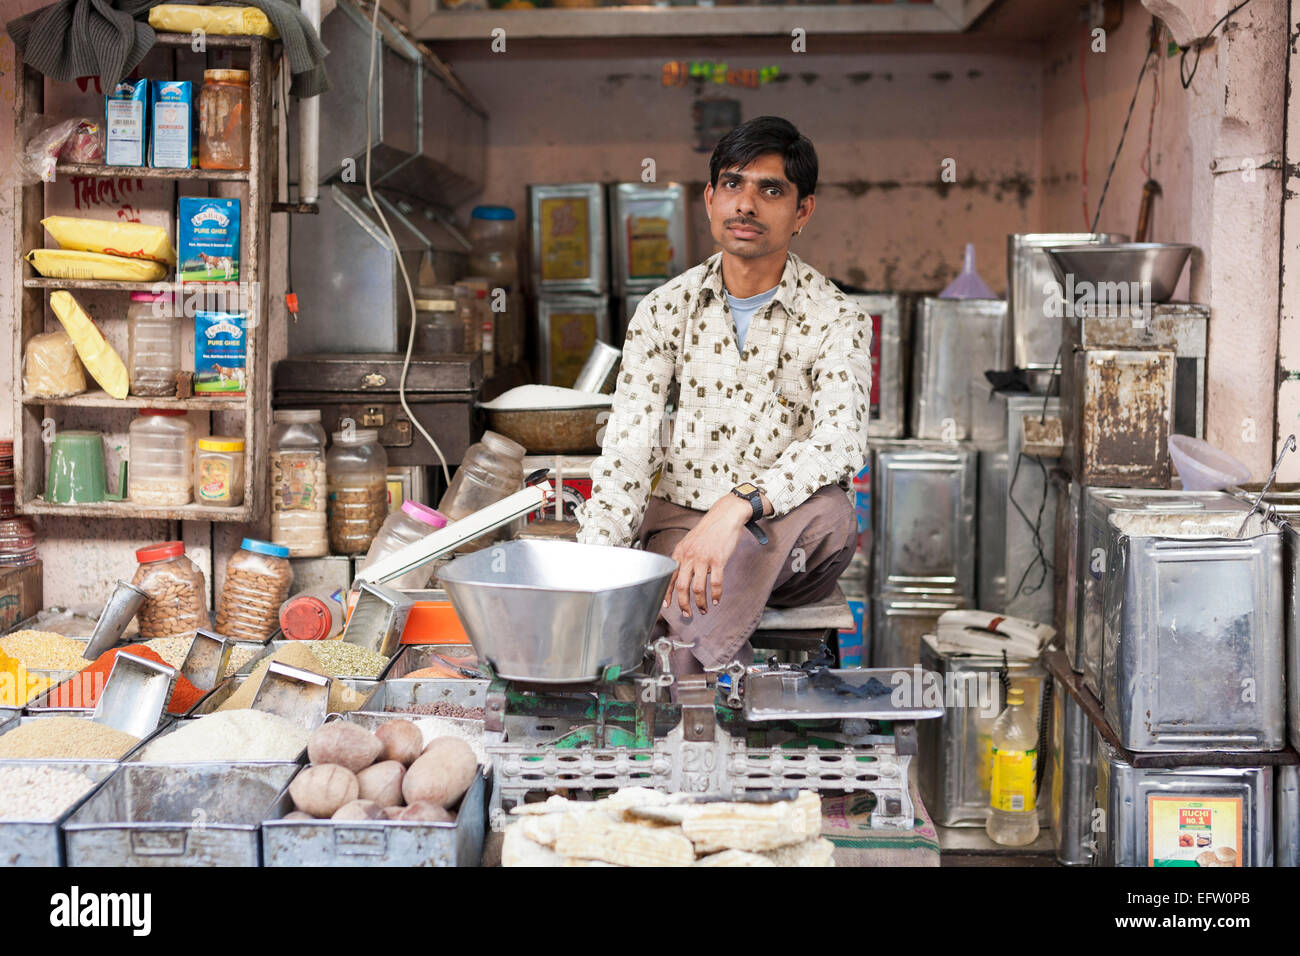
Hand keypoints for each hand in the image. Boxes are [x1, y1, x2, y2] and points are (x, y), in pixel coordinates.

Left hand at [665, 494, 752, 617]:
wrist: (724, 516)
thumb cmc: (708, 530)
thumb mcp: (689, 541)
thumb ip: (684, 557)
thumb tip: (680, 574)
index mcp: (680, 552)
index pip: (669, 577)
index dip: (667, 593)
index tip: (666, 605)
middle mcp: (689, 556)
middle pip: (682, 586)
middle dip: (683, 604)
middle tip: (687, 614)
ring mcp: (703, 558)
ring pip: (698, 588)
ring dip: (700, 603)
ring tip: (703, 610)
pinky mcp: (718, 560)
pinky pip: (716, 583)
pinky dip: (716, 595)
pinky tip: (716, 601)